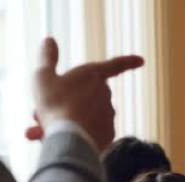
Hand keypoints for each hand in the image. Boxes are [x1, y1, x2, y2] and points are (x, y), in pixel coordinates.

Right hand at [25, 37, 143, 148]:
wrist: (70, 138)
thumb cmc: (54, 103)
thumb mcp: (43, 76)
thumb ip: (46, 57)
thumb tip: (49, 40)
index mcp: (94, 75)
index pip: (115, 65)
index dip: (128, 61)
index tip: (141, 60)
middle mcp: (106, 94)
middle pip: (86, 95)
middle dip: (67, 101)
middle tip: (42, 111)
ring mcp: (110, 115)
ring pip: (85, 114)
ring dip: (68, 119)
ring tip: (48, 128)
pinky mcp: (109, 134)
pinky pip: (90, 131)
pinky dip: (76, 133)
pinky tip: (59, 138)